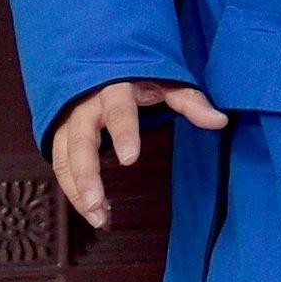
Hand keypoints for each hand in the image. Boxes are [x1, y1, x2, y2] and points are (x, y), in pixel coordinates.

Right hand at [48, 77, 219, 232]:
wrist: (99, 63)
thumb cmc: (136, 76)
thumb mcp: (165, 82)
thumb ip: (190, 101)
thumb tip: (220, 121)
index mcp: (114, 89)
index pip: (118, 111)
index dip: (123, 133)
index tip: (130, 159)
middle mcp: (85, 106)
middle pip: (80, 141)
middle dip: (87, 175)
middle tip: (98, 205)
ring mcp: (68, 121)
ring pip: (64, 158)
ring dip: (76, 190)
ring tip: (98, 218)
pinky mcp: (60, 135)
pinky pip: (61, 165)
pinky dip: (73, 190)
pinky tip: (94, 211)